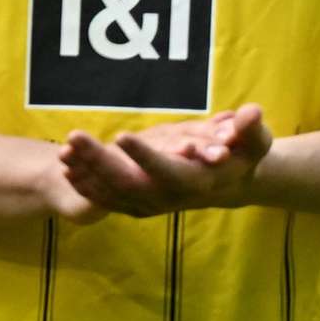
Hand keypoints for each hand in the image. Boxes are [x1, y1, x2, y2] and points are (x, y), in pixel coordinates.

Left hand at [54, 105, 271, 219]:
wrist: (230, 184)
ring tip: (63, 149)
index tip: (123, 134)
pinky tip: (66, 165)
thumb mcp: (256, 140)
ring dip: (85, 172)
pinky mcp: (138, 206)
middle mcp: (172, 199)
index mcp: (199, 182)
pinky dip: (85, 184)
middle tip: (75, 136)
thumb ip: (251, 127)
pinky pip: (106, 199)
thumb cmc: (243, 155)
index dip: (145, 155)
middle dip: (99, 160)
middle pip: (130, 184)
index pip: (169, 171)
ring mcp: (153, 206)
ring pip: (112, 193)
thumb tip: (251, 113)